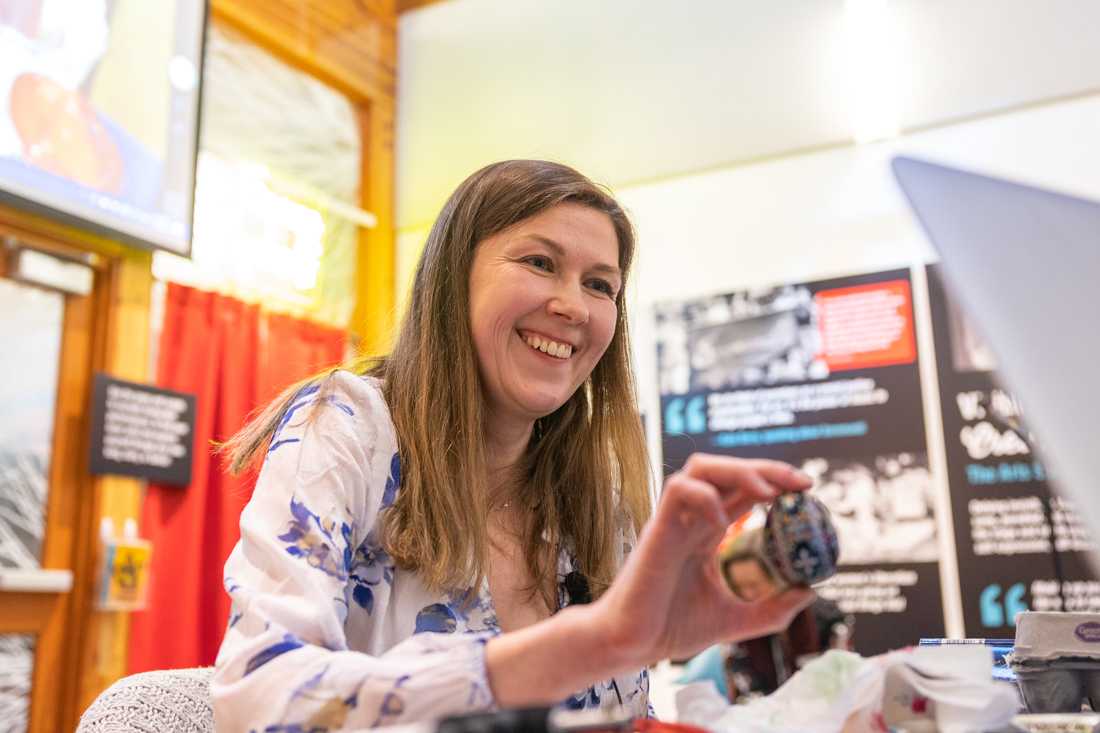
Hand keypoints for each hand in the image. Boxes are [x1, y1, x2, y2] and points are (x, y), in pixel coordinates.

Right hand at [592, 454, 816, 669]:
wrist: (632, 645)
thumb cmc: (671, 628)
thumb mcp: (735, 619)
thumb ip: (772, 609)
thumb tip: (810, 592)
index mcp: (706, 533)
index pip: (742, 491)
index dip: (774, 482)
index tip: (807, 490)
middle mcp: (691, 519)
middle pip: (726, 470)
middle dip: (766, 468)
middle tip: (802, 483)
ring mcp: (673, 521)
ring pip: (700, 467)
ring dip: (739, 470)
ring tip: (768, 492)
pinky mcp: (658, 530)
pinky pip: (678, 491)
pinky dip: (705, 497)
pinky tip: (724, 522)